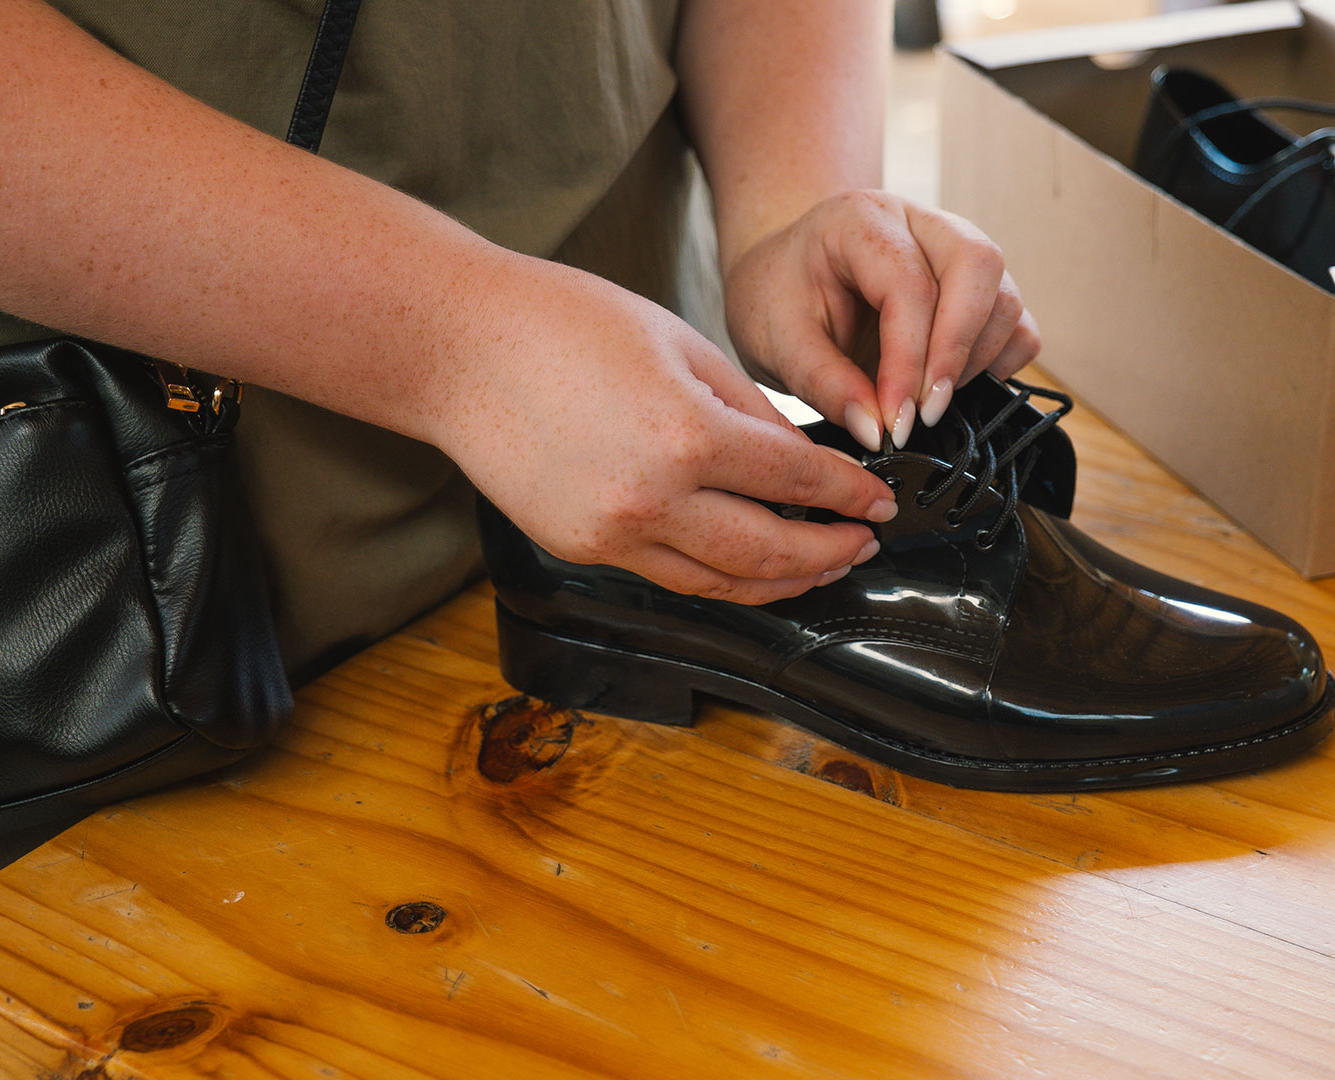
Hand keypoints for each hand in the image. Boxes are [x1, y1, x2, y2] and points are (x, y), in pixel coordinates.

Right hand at [427, 257, 896, 603]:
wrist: (454, 348)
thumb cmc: (559, 323)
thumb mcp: (680, 344)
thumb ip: (749, 410)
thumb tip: (799, 458)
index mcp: (688, 436)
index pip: (796, 482)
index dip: (850, 496)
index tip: (880, 503)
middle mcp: (652, 500)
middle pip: (769, 551)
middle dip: (830, 552)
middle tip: (865, 544)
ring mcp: (612, 534)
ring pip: (722, 583)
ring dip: (782, 581)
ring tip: (821, 566)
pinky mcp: (582, 549)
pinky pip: (671, 577)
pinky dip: (722, 579)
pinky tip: (749, 567)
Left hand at [723, 190, 1040, 451]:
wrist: (785, 278)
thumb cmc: (779, 298)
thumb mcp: (776, 341)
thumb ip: (824, 384)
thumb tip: (876, 431)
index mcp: (863, 220)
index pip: (908, 284)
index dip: (908, 360)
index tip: (896, 420)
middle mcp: (921, 223)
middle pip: (978, 264)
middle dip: (958, 347)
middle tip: (926, 412)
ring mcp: (958, 252)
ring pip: (1005, 296)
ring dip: (977, 360)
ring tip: (927, 402)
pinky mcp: (979, 291)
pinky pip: (1018, 325)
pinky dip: (1000, 363)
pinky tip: (953, 387)